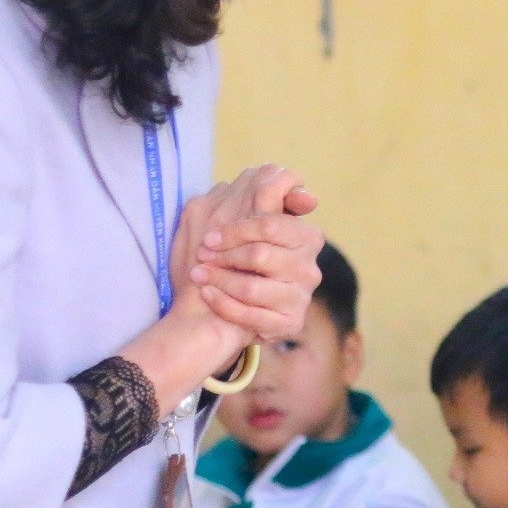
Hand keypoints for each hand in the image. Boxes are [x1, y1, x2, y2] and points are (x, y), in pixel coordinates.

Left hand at [180, 165, 324, 343]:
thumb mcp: (240, 219)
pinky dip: (223, 304)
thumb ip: (263, 193)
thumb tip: (295, 183)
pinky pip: (252, 315)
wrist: (214, 312)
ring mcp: (301, 298)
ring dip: (218, 279)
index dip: (236, 229)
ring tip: (199, 276)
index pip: (271, 224)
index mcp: (304, 237)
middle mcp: (309, 268)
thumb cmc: (226, 261)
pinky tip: (208, 295)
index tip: (210, 236)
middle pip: (260, 255)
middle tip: (202, 256)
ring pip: (252, 286)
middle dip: (224, 256)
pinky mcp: (290, 324)